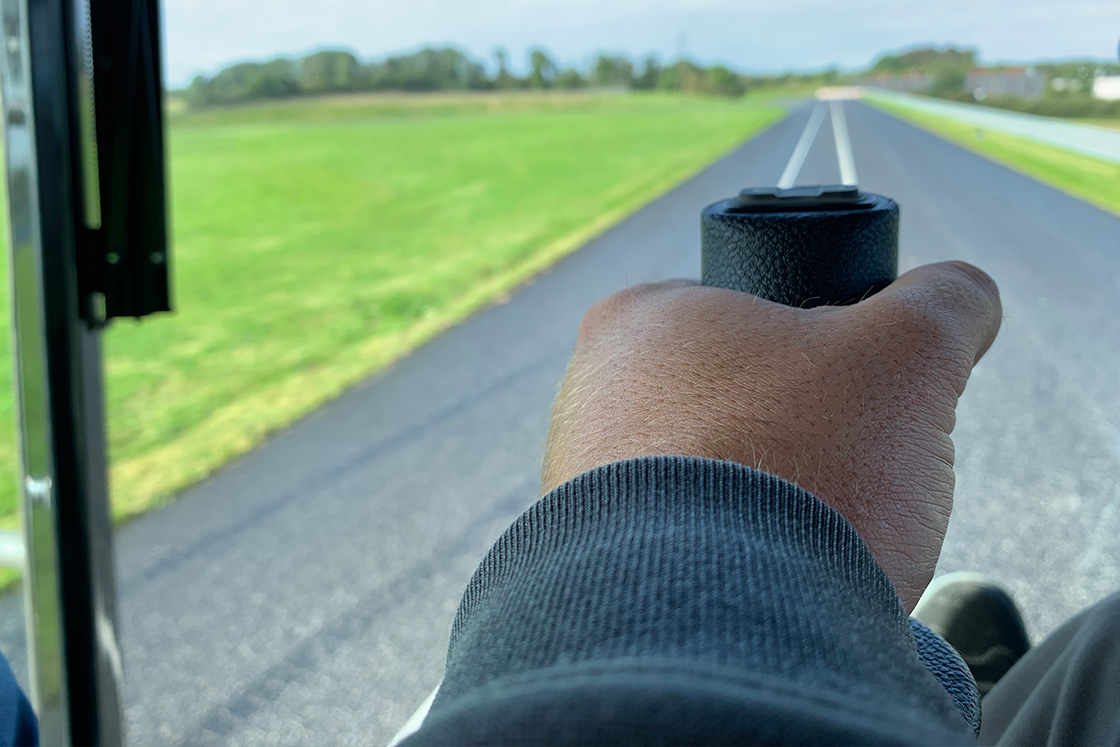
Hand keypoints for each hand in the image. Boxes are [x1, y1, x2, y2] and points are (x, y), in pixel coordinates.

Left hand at [542, 262, 1000, 611]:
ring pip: (708, 477)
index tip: (853, 399)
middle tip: (836, 477)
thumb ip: (944, 303)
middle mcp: (588, 391)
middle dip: (796, 438)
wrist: (709, 625)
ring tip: (798, 538)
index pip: (756, 315)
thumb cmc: (796, 464)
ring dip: (762, 503)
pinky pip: (679, 545)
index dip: (825, 352)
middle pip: (734, 401)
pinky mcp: (583, 560)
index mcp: (643, 315)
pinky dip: (724, 559)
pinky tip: (757, 581)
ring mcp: (574, 479)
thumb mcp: (907, 354)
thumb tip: (962, 295)